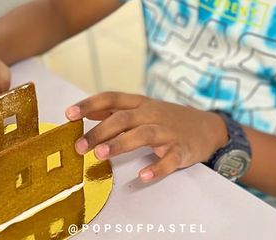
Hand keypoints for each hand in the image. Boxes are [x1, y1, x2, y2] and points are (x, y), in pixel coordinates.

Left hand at [66, 92, 227, 181]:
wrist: (207, 126)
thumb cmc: (166, 118)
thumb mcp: (142, 108)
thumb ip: (115, 110)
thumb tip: (84, 111)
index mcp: (140, 103)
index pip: (111, 99)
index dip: (89, 104)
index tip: (68, 114)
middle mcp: (152, 113)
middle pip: (123, 118)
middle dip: (99, 131)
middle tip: (78, 146)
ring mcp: (168, 131)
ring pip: (143, 134)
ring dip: (121, 144)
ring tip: (101, 155)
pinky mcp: (181, 149)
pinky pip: (169, 159)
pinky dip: (156, 167)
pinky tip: (142, 176)